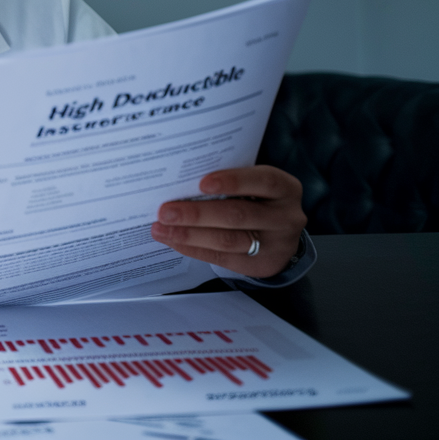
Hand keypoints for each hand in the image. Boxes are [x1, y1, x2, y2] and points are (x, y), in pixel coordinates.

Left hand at [151, 166, 305, 278]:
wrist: (280, 237)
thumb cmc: (258, 200)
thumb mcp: (255, 186)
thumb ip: (230, 181)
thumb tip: (179, 181)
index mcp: (285, 189)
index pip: (263, 181)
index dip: (233, 181)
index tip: (202, 183)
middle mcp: (285, 216)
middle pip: (238, 215)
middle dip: (197, 213)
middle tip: (165, 211)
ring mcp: (275, 244)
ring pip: (228, 240)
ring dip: (189, 234)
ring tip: (161, 228)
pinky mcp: (260, 265)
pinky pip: (221, 258)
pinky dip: (193, 248)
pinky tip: (173, 240)